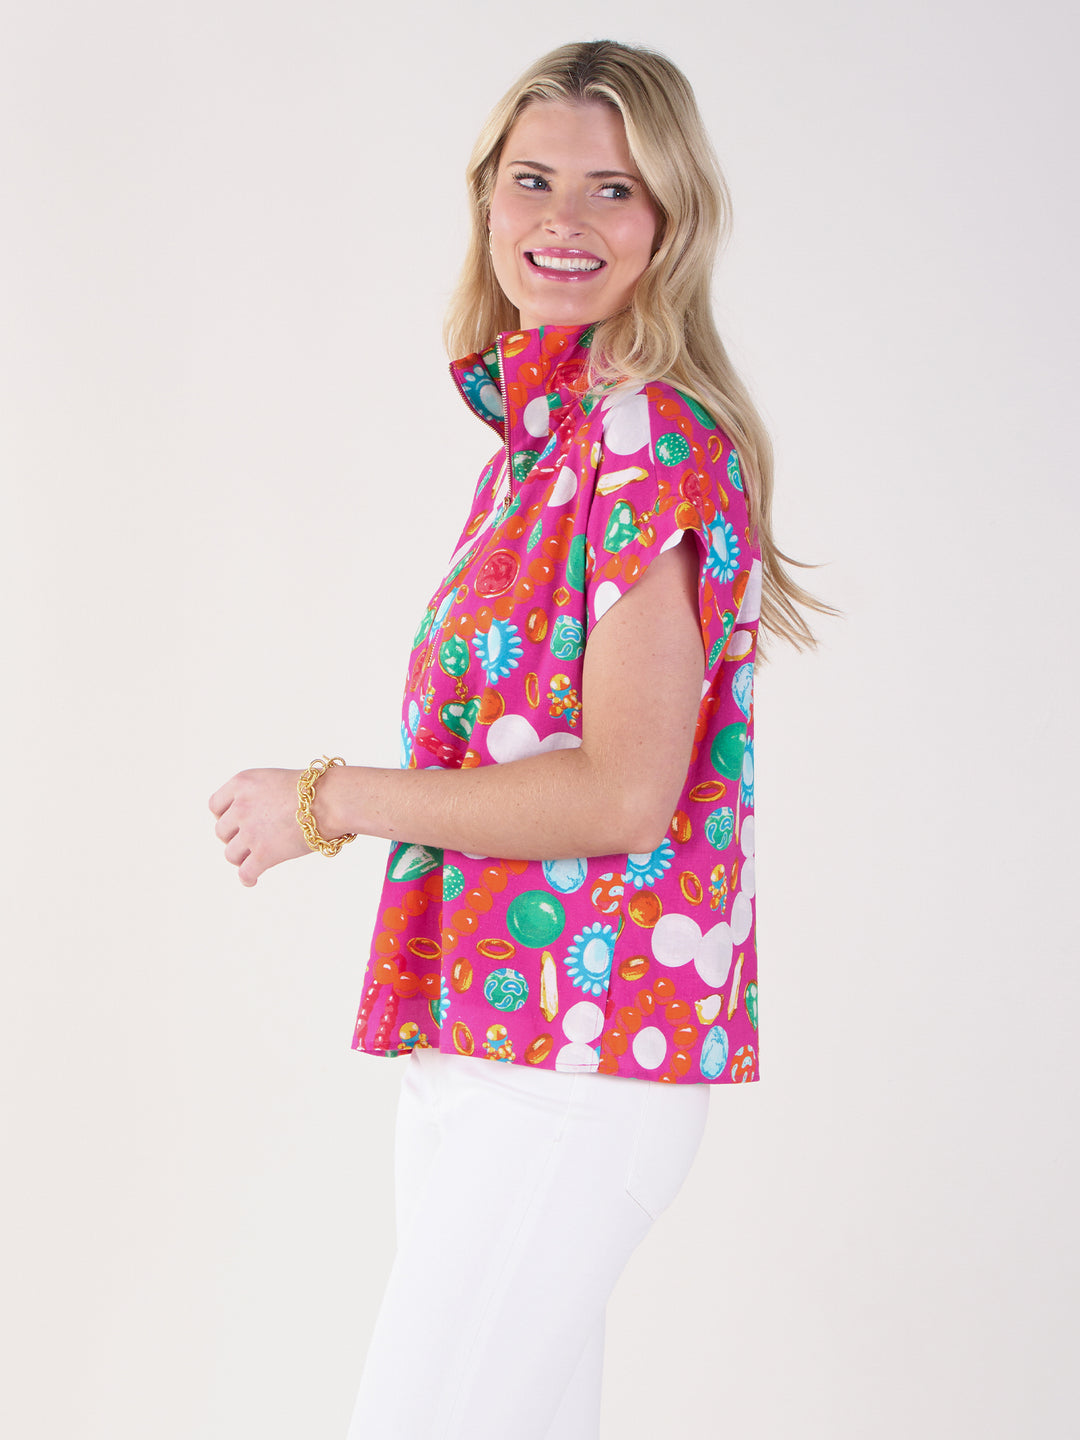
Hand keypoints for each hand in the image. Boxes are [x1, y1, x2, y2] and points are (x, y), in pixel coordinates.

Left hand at [209, 768, 310, 886]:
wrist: (332, 800)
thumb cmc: (313, 790)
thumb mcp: (274, 780)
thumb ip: (254, 796)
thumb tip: (245, 822)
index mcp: (242, 783)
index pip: (215, 805)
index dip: (224, 816)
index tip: (235, 823)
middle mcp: (241, 807)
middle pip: (222, 831)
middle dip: (234, 837)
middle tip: (250, 840)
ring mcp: (251, 831)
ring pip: (231, 853)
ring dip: (241, 857)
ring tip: (253, 858)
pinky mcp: (263, 853)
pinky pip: (245, 872)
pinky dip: (247, 878)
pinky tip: (253, 879)